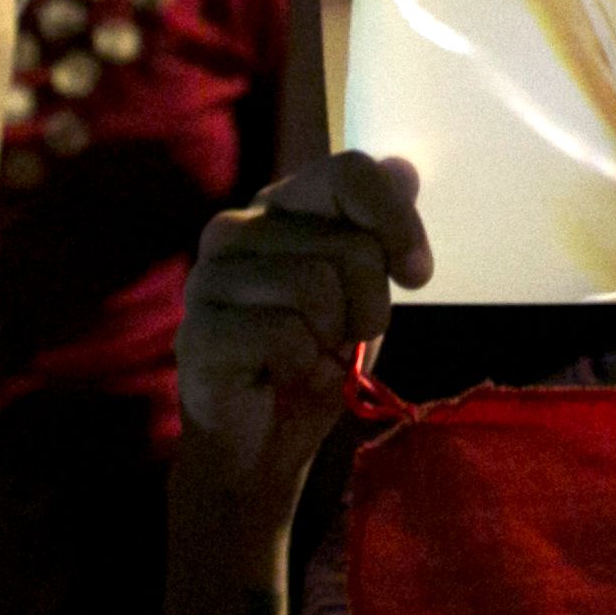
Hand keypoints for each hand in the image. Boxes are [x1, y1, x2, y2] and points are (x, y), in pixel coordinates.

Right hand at [173, 151, 431, 532]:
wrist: (263, 444)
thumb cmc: (316, 357)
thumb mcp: (365, 291)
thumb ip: (379, 231)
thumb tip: (404, 170)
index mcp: (280, 206)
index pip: (349, 172)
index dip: (396, 222)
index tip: (417, 276)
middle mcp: (236, 227)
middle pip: (349, 244)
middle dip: (370, 304)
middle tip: (346, 338)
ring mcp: (209, 277)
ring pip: (316, 286)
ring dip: (334, 339)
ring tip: (312, 357)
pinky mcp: (197, 330)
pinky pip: (284, 335)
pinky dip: (303, 366)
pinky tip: (282, 376)